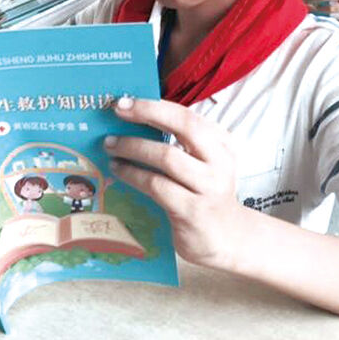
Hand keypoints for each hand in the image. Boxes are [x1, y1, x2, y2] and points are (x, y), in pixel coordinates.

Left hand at [105, 96, 241, 269]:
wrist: (228, 238)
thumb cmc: (206, 195)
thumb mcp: (203, 165)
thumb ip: (180, 145)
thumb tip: (134, 123)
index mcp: (221, 144)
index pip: (187, 115)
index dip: (153, 106)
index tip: (124, 101)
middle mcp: (219, 161)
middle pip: (183, 125)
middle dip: (146, 113)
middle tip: (117, 110)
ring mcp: (208, 186)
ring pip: (166, 156)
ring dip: (133, 147)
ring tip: (110, 145)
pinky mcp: (191, 210)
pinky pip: (156, 185)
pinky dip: (133, 174)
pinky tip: (118, 170)